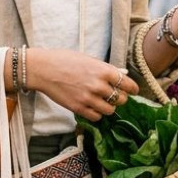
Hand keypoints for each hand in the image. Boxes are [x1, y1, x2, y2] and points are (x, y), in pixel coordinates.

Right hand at [24, 48, 139, 122]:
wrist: (43, 69)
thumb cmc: (64, 60)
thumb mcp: (88, 59)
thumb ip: (104, 69)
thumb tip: (119, 75)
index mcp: (103, 71)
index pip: (128, 84)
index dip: (133, 89)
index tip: (133, 91)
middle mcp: (99, 86)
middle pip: (121, 99)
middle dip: (120, 98)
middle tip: (114, 96)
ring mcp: (89, 98)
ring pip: (110, 110)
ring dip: (108, 107)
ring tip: (102, 102)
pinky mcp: (78, 108)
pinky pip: (96, 117)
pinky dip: (96, 114)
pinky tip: (91, 107)